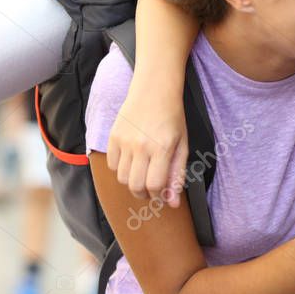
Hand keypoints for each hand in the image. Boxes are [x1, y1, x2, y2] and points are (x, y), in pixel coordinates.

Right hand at [106, 93, 188, 207]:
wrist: (155, 90)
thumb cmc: (173, 118)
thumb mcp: (182, 144)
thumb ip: (177, 175)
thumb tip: (173, 203)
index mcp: (162, 148)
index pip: (154, 186)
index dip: (158, 195)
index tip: (162, 193)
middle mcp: (140, 146)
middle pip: (135, 186)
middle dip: (144, 193)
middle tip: (151, 188)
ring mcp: (124, 141)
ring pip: (121, 178)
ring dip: (132, 182)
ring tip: (142, 173)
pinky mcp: (113, 137)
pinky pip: (111, 165)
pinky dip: (120, 169)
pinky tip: (131, 161)